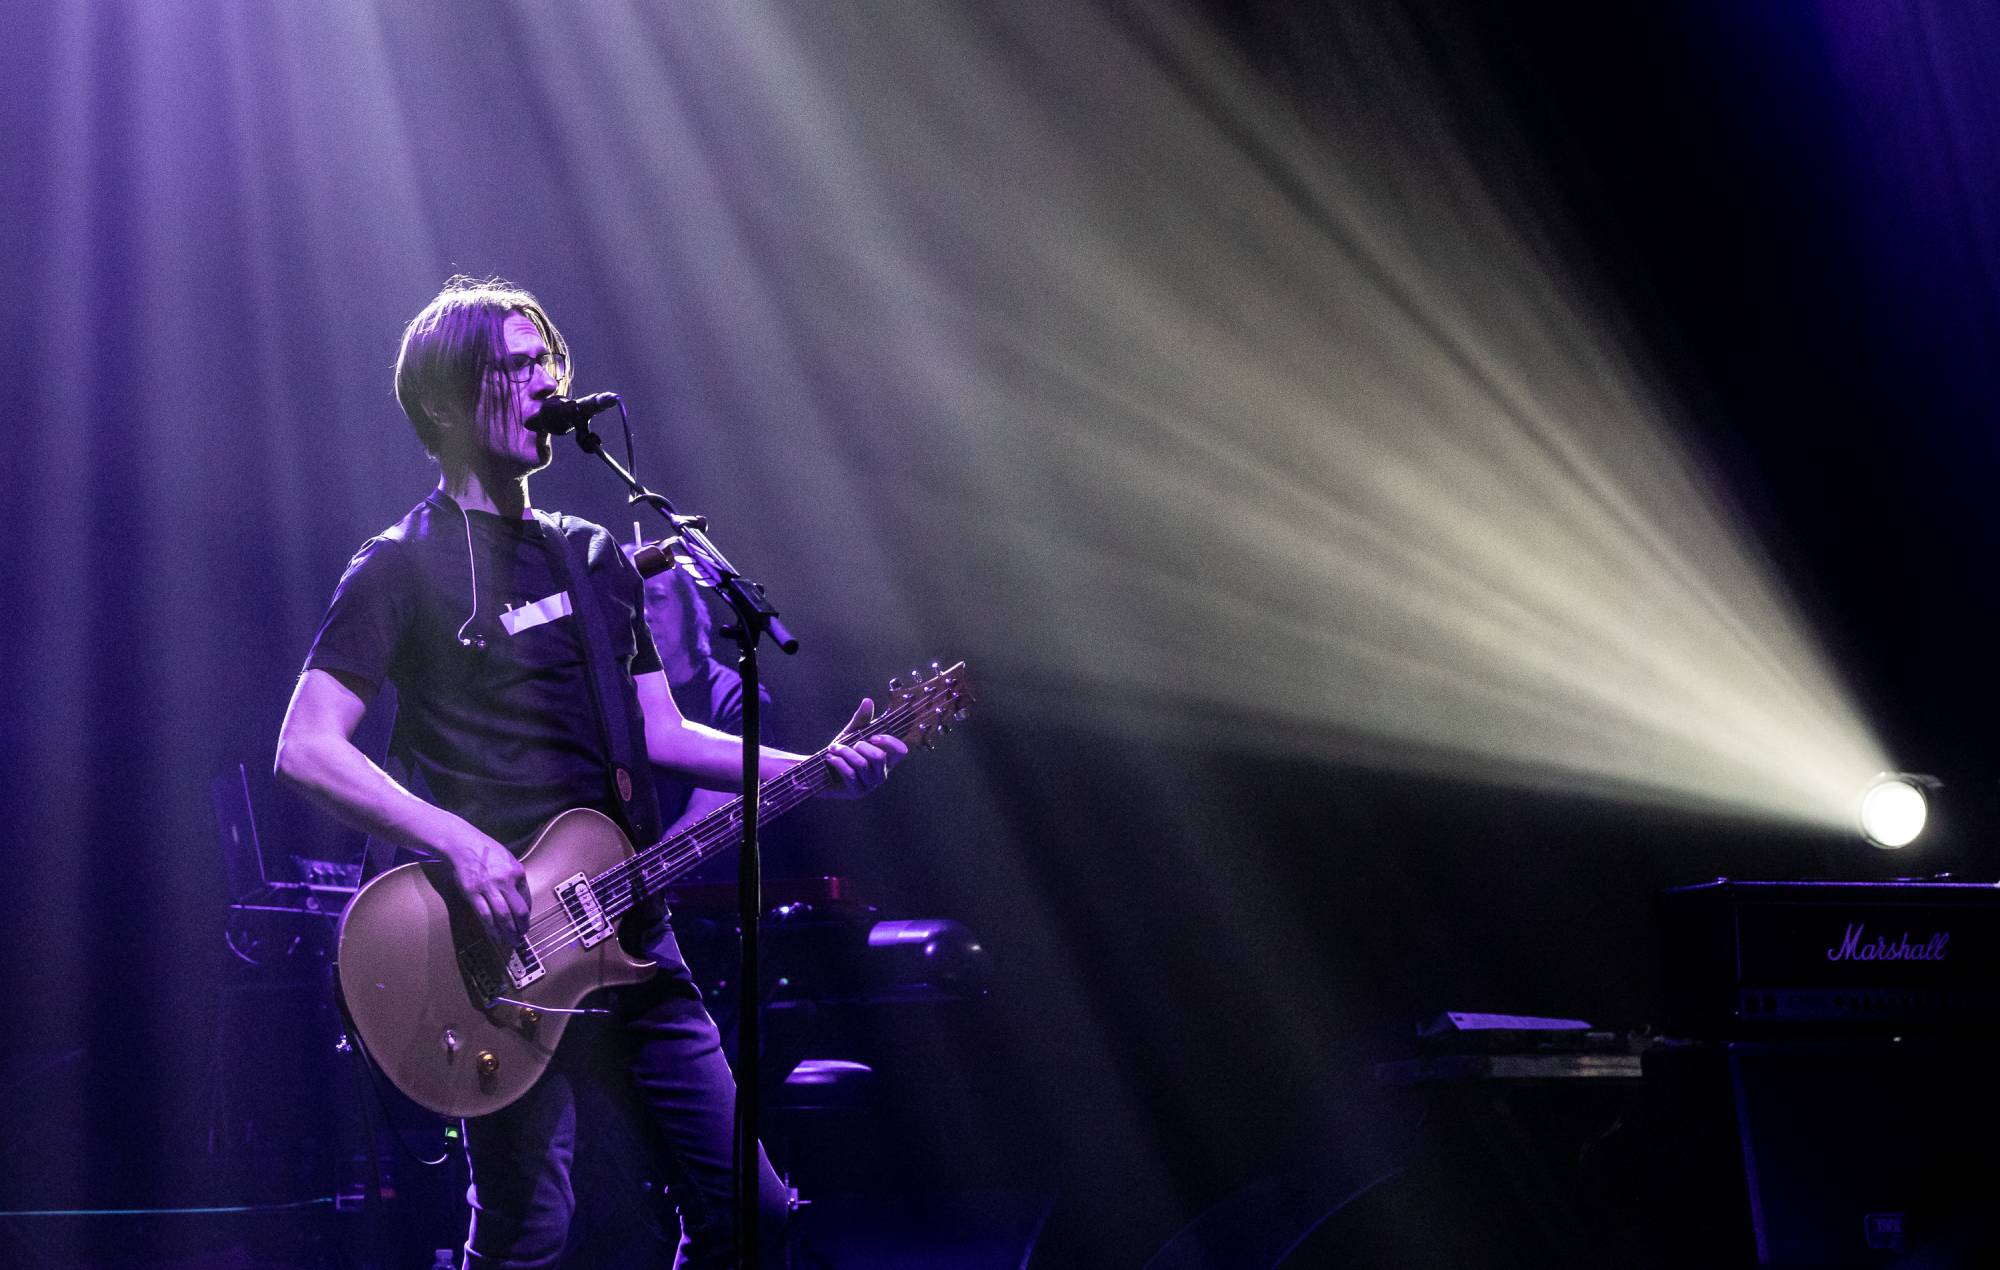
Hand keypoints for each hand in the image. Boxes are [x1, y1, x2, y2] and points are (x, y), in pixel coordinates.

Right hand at [437, 824, 531, 949]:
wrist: (463, 844)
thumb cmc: (486, 850)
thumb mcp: (508, 859)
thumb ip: (516, 877)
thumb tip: (521, 897)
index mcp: (517, 871)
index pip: (527, 898)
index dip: (527, 913)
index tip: (525, 922)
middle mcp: (505, 881)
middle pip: (518, 910)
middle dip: (522, 926)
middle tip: (522, 937)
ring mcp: (488, 888)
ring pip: (502, 916)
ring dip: (509, 932)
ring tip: (512, 941)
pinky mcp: (473, 893)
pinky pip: (485, 915)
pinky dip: (492, 928)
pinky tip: (496, 936)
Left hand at [824, 697, 907, 797]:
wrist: (821, 770)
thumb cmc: (842, 752)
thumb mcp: (851, 733)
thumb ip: (861, 719)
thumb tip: (868, 700)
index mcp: (887, 759)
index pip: (901, 751)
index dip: (889, 742)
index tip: (872, 735)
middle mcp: (882, 774)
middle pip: (879, 757)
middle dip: (859, 745)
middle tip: (846, 743)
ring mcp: (870, 785)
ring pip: (862, 765)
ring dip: (844, 752)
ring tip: (833, 748)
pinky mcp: (856, 792)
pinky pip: (850, 774)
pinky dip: (838, 762)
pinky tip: (830, 758)